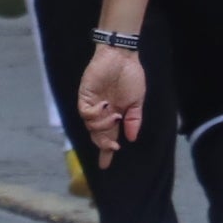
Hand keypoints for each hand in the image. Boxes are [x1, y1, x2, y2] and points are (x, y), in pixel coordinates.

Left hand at [74, 45, 146, 162]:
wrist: (122, 57)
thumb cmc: (131, 76)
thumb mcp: (137, 101)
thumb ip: (134, 119)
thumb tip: (131, 138)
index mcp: (115, 116)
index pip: (109, 137)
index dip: (107, 152)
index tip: (105, 166)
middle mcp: (102, 113)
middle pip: (98, 136)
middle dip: (104, 145)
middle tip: (112, 148)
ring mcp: (92, 105)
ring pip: (91, 126)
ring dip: (102, 126)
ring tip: (115, 117)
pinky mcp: (85, 96)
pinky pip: (85, 112)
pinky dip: (94, 114)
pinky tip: (105, 106)